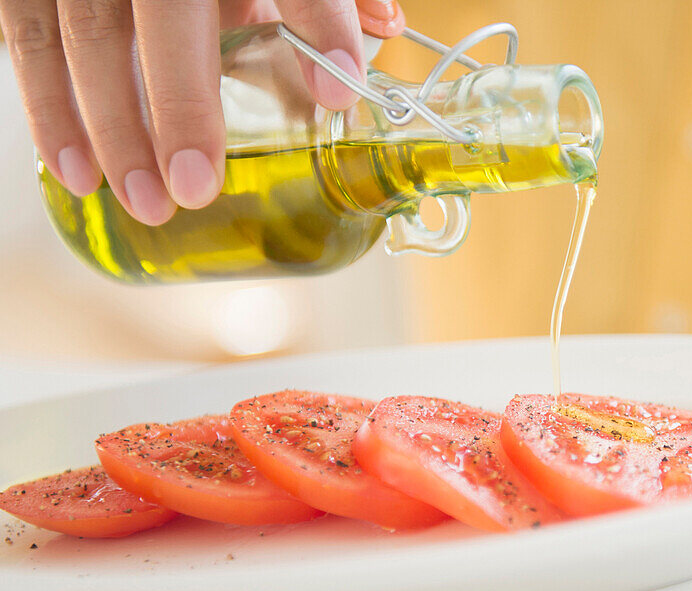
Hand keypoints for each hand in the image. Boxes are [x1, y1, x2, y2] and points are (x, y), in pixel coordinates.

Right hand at [0, 0, 404, 224]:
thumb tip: (385, 26)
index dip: (318, 22)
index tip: (341, 90)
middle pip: (167, 15)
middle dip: (181, 103)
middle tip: (196, 189)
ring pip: (86, 33)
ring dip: (108, 126)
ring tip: (143, 202)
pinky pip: (22, 35)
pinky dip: (48, 109)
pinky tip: (75, 173)